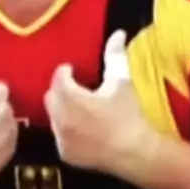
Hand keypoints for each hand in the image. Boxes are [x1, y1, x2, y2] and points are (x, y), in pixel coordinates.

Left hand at [44, 31, 161, 186]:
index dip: (64, 72)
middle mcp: (62, 119)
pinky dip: (66, 128)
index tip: (72, 69)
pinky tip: (82, 127)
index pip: (58, 79)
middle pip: (51, 97)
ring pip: (53, 117)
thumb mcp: (122, 81)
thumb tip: (117, 33)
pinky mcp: (67, 154)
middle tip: (75, 87)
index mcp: (72, 98)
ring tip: (78, 106)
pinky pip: (59, 135)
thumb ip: (115, 55)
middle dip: (60, 90)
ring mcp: (62, 139)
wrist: (138, 153)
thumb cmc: (130, 114)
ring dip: (62, 108)